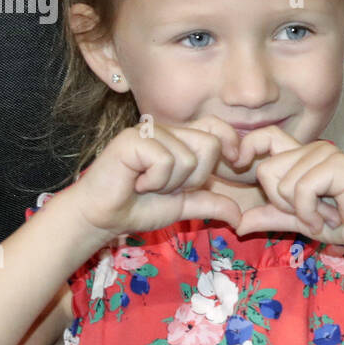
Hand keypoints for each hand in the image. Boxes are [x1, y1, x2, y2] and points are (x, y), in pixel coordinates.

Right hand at [64, 116, 245, 241]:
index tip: (235, 161)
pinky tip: (136, 182)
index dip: (231, 142)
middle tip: (167, 187)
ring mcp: (149, 132)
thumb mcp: (184, 206)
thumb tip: (240, 217)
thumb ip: (211, 205)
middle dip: (195, 178)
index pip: (217, 127)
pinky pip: (165, 160)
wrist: (103, 217)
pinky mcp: (133, 139)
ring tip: (147, 185)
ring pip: (188, 157)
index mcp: (181, 139)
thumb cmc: (139, 208)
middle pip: (209, 144)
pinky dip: (154, 181)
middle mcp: (166, 130)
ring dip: (170, 184)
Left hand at [230, 126, 343, 253]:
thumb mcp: (298, 221)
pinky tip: (330, 217)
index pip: (265, 136)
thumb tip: (237, 224)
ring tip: (325, 214)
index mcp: (301, 156)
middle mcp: (312, 149)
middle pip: (267, 170)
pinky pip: (301, 190)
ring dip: (302, 212)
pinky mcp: (336, 164)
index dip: (247, 147)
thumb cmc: (342, 223)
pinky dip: (310, 213)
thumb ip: (271, 217)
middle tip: (310, 212)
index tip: (239, 164)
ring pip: (283, 185)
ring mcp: (325, 153)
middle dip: (282, 203)